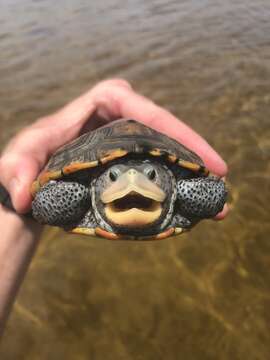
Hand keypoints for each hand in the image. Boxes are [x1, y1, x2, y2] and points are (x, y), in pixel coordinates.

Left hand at [0, 79, 227, 217]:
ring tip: (217, 199)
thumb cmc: (27, 166)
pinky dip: (179, 183)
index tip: (200, 157)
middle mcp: (120, 118)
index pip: (145, 110)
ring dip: (194, 172)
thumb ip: (15, 172)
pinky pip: (161, 167)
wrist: (35, 185)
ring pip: (168, 150)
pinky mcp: (132, 159)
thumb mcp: (16, 162)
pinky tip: (195, 202)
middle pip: (166, 131)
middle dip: (195, 153)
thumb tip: (26, 197)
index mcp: (100, 104)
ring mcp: (129, 140)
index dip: (177, 130)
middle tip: (220, 178)